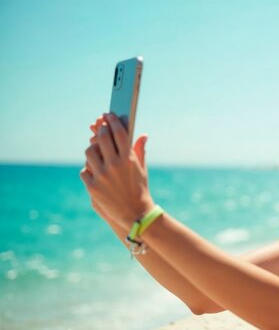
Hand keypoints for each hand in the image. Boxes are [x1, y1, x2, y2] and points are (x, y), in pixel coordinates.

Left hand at [80, 113, 153, 227]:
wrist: (136, 214)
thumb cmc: (140, 190)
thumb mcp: (142, 170)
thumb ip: (139, 151)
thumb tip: (143, 135)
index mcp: (128, 159)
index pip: (118, 133)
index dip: (113, 121)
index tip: (109, 114)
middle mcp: (114, 165)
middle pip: (102, 138)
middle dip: (101, 130)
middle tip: (100, 127)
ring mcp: (102, 176)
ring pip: (89, 152)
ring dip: (92, 149)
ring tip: (95, 149)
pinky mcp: (92, 187)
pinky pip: (84, 171)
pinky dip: (89, 169)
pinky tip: (93, 169)